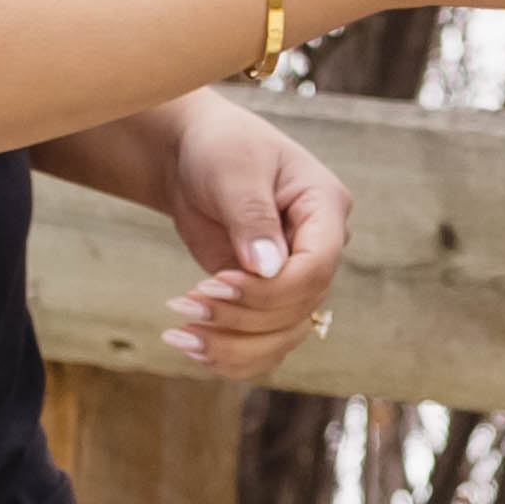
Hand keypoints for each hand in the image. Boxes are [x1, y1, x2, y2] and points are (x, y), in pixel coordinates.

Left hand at [155, 97, 350, 378]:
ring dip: (232, 345)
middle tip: (183, 304)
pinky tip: (191, 349)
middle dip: (240, 316)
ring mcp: (296, 277)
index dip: (269, 288)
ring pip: (284, 337)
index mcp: (325, 208)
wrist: (192, 156)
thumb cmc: (219, 148)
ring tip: (179, 334)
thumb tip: (269, 269)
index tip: (215, 282)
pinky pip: (263, 343)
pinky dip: (230, 355)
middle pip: (299, 308)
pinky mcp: (267, 298)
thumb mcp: (235, 170)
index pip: (316, 266)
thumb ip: (253, 217)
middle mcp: (319, 249)